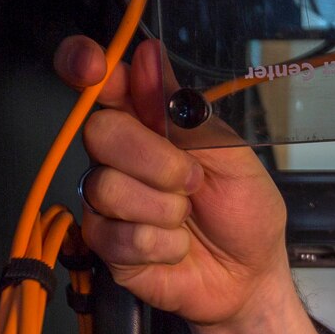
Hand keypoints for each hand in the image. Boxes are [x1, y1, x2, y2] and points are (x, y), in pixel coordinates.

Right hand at [58, 36, 288, 328]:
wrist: (248, 276)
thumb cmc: (244, 212)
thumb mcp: (232, 157)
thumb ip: (186, 114)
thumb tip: (148, 57)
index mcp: (148, 122)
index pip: (101, 82)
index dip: (85, 66)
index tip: (93, 67)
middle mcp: (119, 155)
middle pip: (98, 132)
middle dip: (154, 160)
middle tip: (192, 182)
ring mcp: (107, 199)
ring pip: (108, 187)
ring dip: (165, 209)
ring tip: (187, 219)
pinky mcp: (105, 243)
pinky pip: (118, 235)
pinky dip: (162, 245)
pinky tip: (176, 248)